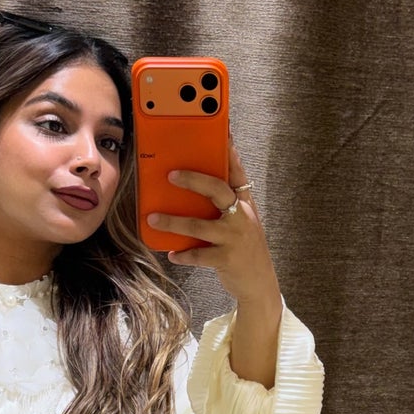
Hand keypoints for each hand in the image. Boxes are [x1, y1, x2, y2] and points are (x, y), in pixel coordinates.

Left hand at [146, 135, 280, 306]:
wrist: (260, 282)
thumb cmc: (244, 247)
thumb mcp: (241, 220)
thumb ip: (224, 203)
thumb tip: (192, 184)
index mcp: (244, 203)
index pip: (236, 171)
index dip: (229, 150)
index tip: (220, 131)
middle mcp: (242, 216)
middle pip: (218, 190)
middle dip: (194, 180)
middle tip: (171, 175)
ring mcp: (235, 237)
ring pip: (200, 224)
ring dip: (174, 222)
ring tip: (153, 219)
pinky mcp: (227, 259)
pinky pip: (199, 255)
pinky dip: (183, 255)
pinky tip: (172, 254)